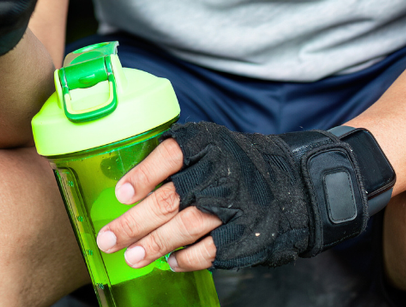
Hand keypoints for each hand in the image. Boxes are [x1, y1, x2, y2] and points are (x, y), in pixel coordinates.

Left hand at [97, 123, 385, 270]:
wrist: (297, 185)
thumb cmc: (238, 165)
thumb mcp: (211, 147)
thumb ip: (174, 160)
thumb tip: (126, 189)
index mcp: (208, 143)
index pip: (170, 155)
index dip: (143, 175)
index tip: (121, 193)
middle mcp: (221, 171)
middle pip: (169, 199)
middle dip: (133, 222)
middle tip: (108, 238)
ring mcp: (235, 204)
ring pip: (184, 228)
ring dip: (153, 245)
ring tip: (131, 256)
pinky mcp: (246, 234)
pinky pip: (208, 251)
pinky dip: (185, 259)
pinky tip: (170, 262)